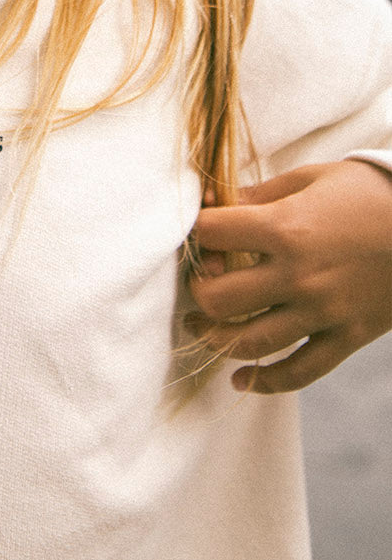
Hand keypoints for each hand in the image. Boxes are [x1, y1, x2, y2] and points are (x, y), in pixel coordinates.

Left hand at [187, 160, 391, 393]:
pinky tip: (243, 379)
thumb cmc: (365, 193)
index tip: (201, 234)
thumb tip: (212, 204)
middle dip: (197, 292)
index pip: (213, 235)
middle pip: (219, 299)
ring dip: (214, 340)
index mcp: (285, 227)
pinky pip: (300, 372)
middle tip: (198, 284)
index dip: (197, 232)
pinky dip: (266, 382)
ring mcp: (323, 311)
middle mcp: (298, 275)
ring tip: (201, 329)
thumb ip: (259, 194)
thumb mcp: (309, 179)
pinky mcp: (347, 337)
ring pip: (250, 343)